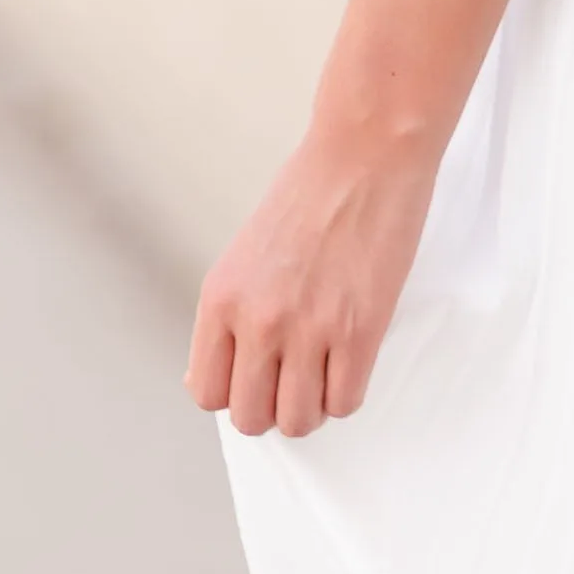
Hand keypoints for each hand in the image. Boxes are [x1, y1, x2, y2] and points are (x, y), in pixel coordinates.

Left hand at [185, 125, 440, 438]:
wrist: (366, 153)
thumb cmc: (312, 191)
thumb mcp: (246, 253)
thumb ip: (232, 311)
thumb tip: (222, 369)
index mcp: (221, 299)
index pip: (207, 393)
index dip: (237, 393)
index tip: (259, 378)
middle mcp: (256, 320)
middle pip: (251, 417)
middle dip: (274, 406)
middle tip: (296, 379)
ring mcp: (308, 328)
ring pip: (298, 420)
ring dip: (313, 406)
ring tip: (326, 373)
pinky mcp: (359, 330)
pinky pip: (345, 401)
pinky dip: (347, 393)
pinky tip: (352, 361)